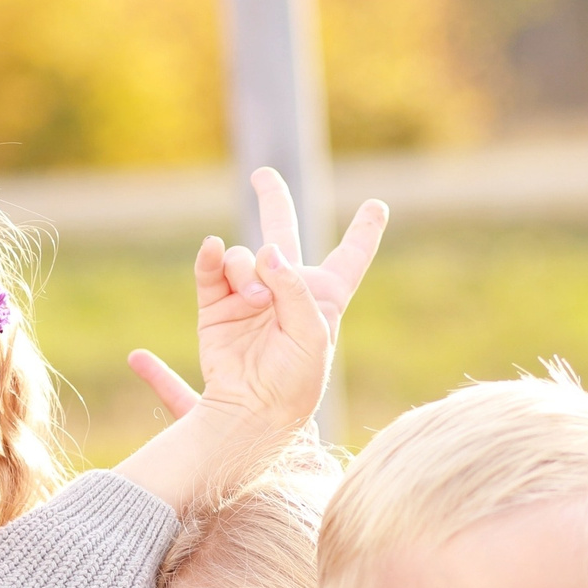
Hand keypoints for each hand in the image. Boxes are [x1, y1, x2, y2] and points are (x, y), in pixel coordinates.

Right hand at [127, 168, 387, 419]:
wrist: (252, 410)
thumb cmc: (295, 381)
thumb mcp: (313, 335)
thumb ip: (294, 289)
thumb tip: (265, 251)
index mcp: (323, 297)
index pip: (349, 257)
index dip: (364, 232)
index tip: (377, 207)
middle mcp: (285, 290)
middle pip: (281, 231)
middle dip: (273, 199)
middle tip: (263, 177)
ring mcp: (247, 295)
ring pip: (244, 255)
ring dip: (246, 270)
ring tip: (253, 300)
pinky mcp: (215, 306)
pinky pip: (210, 268)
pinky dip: (210, 257)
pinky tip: (212, 251)